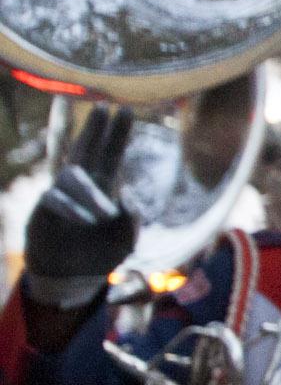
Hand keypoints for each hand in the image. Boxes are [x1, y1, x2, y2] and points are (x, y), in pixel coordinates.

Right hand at [20, 106, 138, 309]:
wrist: (74, 277)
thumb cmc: (101, 252)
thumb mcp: (127, 237)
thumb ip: (132, 217)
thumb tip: (124, 192)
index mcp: (106, 187)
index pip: (112, 154)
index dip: (117, 133)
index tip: (125, 108)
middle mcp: (82, 186)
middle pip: (86, 150)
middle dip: (96, 129)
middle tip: (105, 107)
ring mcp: (61, 195)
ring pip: (72, 175)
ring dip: (90, 193)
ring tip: (103, 216)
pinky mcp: (43, 210)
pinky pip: (54, 198)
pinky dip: (71, 208)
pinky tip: (85, 220)